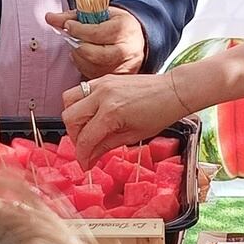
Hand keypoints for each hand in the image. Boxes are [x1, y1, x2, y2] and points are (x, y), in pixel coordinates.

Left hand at [46, 6, 145, 79]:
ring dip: (78, 56)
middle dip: (77, 45)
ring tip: (80, 46)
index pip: (95, 33)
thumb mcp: (99, 13)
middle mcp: (125, 51)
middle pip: (93, 54)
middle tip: (73, 37)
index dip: (77, 29)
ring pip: (91, 67)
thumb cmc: (118, 24)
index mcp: (124, 30)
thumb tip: (49, 17)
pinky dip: (84, 66)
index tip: (69, 25)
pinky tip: (85, 57)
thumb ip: (73, 15)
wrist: (139, 40)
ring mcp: (122, 68)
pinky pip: (93, 76)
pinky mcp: (117, 78)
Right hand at [62, 71, 190, 165]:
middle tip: (86, 147)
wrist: (173, 91)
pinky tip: (95, 115)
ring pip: (69, 100)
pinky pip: (82, 91)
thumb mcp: (133, 136)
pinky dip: (82, 104)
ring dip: (74, 117)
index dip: (82, 156)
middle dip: (75, 137)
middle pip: (70, 118)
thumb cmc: (160, 114)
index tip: (85, 165)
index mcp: (111, 113)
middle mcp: (102, 95)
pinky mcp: (104, 78)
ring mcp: (102, 84)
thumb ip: (106, 145)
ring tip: (87, 129)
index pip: (85, 138)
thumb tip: (89, 158)